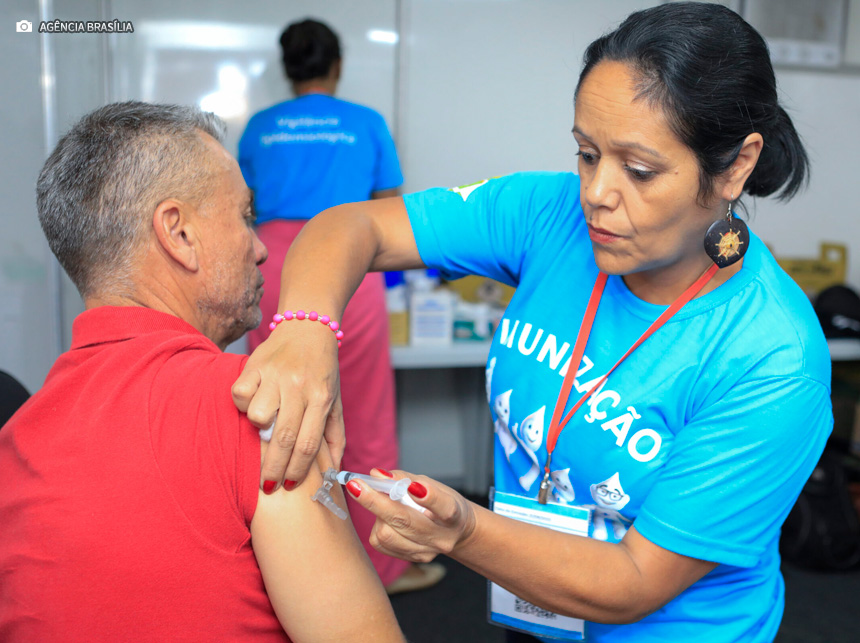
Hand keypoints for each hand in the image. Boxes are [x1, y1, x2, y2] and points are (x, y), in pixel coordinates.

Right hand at [232, 322, 344, 490]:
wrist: (308, 327)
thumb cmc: (321, 369)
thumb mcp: (335, 400)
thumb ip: (335, 435)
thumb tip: (334, 470)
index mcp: (321, 398)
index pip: (308, 444)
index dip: (297, 470)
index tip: (289, 486)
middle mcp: (300, 387)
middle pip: (283, 438)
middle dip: (274, 469)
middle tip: (268, 485)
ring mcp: (276, 375)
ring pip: (258, 416)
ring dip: (258, 429)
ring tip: (262, 428)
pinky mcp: (255, 364)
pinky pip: (240, 393)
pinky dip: (243, 402)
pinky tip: (252, 402)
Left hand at [345, 469, 477, 562]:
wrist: (456, 531)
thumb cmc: (441, 502)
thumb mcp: (431, 484)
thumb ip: (404, 479)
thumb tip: (376, 475)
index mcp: (453, 515)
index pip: (443, 508)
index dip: (428, 497)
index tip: (411, 486)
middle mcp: (441, 538)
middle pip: (404, 521)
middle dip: (376, 502)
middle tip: (355, 485)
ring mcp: (426, 552)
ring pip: (387, 534)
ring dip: (377, 514)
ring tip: (382, 503)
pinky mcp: (412, 559)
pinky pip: (382, 543)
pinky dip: (378, 526)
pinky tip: (385, 519)